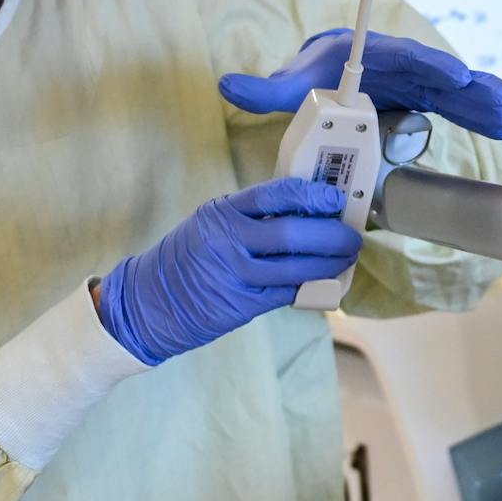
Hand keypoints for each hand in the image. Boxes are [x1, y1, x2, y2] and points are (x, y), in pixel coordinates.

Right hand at [97, 178, 362, 364]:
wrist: (150, 300)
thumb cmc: (188, 256)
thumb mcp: (210, 223)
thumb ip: (251, 216)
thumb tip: (308, 210)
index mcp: (221, 213)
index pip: (274, 195)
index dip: (311, 196)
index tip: (336, 199)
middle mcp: (227, 242)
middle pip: (291, 234)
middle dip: (330, 236)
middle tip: (351, 237)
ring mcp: (234, 276)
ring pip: (295, 268)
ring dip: (328, 264)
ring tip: (344, 258)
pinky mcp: (240, 306)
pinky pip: (286, 293)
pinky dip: (309, 286)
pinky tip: (323, 280)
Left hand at [221, 29, 501, 139]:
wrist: (328, 76)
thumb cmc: (312, 75)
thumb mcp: (290, 84)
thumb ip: (264, 89)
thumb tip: (226, 85)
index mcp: (372, 54)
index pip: (405, 57)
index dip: (431, 65)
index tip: (454, 75)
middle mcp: (401, 65)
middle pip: (439, 75)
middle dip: (469, 88)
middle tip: (497, 99)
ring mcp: (417, 85)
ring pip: (455, 92)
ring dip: (483, 104)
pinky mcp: (426, 102)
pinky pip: (457, 107)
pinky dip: (480, 115)